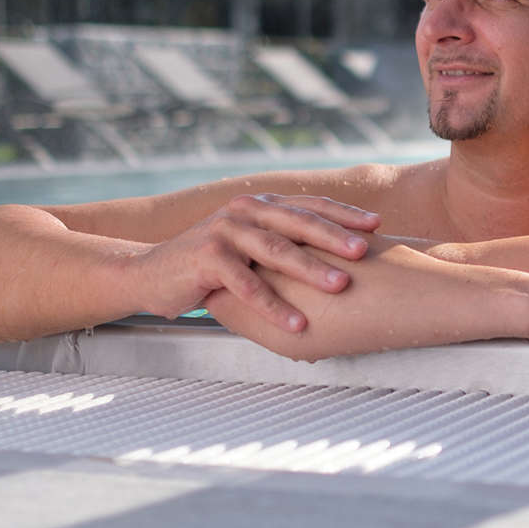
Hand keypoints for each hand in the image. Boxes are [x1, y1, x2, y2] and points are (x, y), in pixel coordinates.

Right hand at [132, 194, 380, 331]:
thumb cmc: (213, 264)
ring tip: (341, 285)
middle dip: (336, 237)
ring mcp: (226, 231)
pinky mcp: (208, 258)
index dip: (344, 214)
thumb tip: (338, 255)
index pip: (310, 205)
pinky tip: (297, 323)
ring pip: (276, 250)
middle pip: (299, 222)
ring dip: (311, 269)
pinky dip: (274, 305)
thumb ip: (283, 240)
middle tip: (365, 251)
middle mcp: (246, 211)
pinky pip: (247, 284)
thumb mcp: (251, 245)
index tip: (377, 225)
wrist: (151, 274)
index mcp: (262, 205)